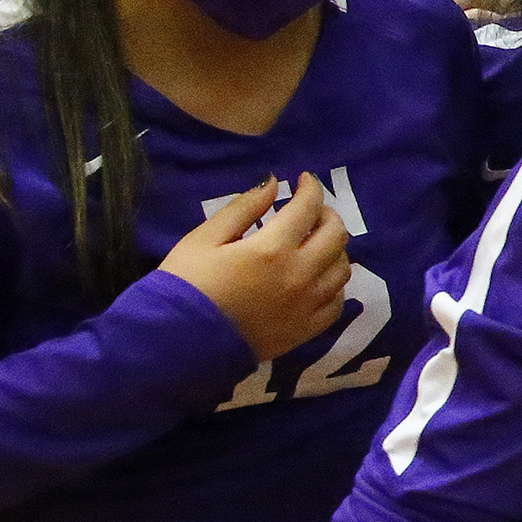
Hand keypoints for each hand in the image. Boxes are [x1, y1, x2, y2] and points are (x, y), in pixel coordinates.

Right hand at [158, 175, 350, 360]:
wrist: (179, 340)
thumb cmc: (186, 284)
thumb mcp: (205, 237)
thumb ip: (243, 208)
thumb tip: (272, 185)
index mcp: (273, 249)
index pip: (307, 208)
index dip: (309, 188)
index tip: (303, 180)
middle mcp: (300, 276)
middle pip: (336, 236)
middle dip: (327, 215)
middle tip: (311, 211)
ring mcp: (307, 306)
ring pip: (342, 269)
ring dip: (334, 249)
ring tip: (315, 243)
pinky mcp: (306, 330)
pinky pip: (336, 303)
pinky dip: (333, 284)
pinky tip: (318, 278)